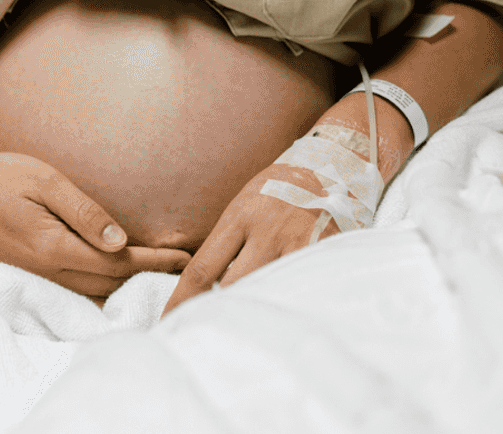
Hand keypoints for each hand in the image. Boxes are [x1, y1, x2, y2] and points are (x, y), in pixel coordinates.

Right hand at [0, 150, 191, 299]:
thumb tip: (120, 241)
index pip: (116, 265)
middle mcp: (45, 270)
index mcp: (51, 247)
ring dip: (126, 287)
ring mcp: (35, 277)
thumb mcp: (44, 181)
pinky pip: (73, 289)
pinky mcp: (28, 275)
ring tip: (159, 277)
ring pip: (92, 292)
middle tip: (184, 269)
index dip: (153, 263)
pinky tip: (118, 280)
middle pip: (108, 285)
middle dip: (147, 279)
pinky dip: (101, 287)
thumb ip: (82, 211)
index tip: (185, 258)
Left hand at [162, 132, 382, 315]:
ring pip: (268, 293)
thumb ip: (226, 245)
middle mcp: (267, 231)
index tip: (170, 323)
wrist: (332, 166)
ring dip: (254, 314)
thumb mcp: (244, 207)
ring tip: (242, 335)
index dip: (183, 302)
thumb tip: (200, 289)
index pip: (202, 270)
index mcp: (240, 218)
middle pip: (234, 289)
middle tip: (204, 336)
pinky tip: (283, 318)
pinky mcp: (325, 253)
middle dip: (217, 314)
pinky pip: (301, 288)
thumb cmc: (278, 191)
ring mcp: (299, 244)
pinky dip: (289, 304)